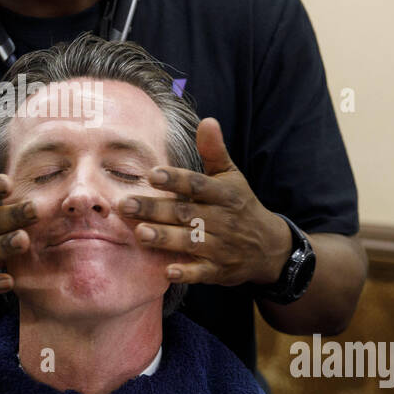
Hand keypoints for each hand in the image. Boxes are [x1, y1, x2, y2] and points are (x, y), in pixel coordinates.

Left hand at [119, 118, 292, 286]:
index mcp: (225, 194)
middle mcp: (223, 220)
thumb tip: (207, 120)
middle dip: (155, 210)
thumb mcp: (231, 177)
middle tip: (124, 204)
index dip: (176, 179)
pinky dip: (186, 272)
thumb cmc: (240, 205)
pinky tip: (167, 270)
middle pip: (186, 214)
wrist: (269, 247)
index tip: (152, 174)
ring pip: (191, 242)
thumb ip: (214, 151)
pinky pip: (202, 273)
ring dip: (166, 238)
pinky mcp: (219, 271)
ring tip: (139, 233)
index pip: (199, 185)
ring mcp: (222, 247)